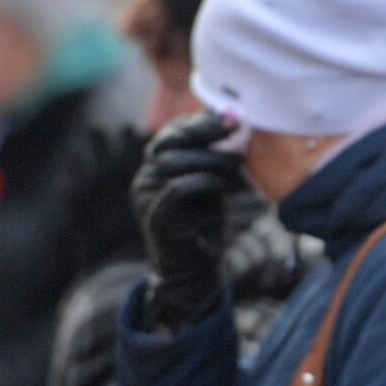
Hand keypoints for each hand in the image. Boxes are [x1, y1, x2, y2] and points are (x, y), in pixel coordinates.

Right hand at [131, 111, 244, 331]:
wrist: (194, 270)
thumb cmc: (204, 224)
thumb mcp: (214, 182)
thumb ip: (221, 156)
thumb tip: (240, 122)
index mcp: (155, 166)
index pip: (173, 132)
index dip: (202, 121)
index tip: (233, 115)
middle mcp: (144, 178)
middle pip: (167, 141)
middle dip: (204, 131)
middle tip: (236, 130)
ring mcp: (146, 198)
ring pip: (170, 162)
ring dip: (210, 158)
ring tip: (235, 163)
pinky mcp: (155, 219)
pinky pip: (176, 190)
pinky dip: (203, 182)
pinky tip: (222, 185)